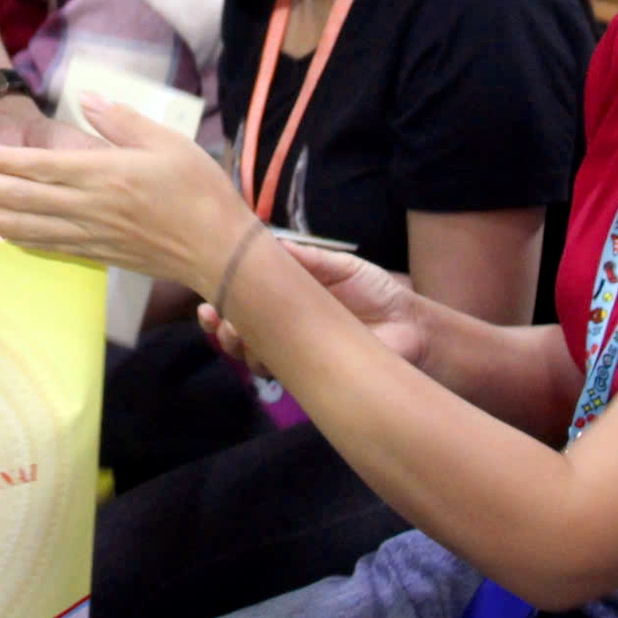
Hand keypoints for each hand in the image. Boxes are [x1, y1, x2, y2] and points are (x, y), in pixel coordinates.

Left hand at [0, 95, 243, 285]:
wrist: (219, 250)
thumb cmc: (199, 190)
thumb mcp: (167, 141)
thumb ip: (122, 120)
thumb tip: (89, 98)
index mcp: (103, 175)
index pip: (37, 168)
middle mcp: (88, 208)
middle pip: (19, 199)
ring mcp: (89, 235)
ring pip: (24, 228)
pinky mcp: (95, 254)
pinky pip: (45, 246)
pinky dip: (15, 238)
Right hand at [202, 245, 431, 376]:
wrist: (410, 324)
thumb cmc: (375, 290)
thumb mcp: (340, 266)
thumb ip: (305, 259)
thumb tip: (267, 242)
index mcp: (286, 297)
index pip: (244, 299)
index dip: (221, 300)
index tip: (207, 299)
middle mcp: (285, 326)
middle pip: (237, 330)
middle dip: (220, 326)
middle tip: (218, 317)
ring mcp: (295, 352)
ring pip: (250, 355)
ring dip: (236, 345)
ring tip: (237, 333)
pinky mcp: (311, 374)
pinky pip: (279, 375)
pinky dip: (264, 365)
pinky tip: (262, 353)